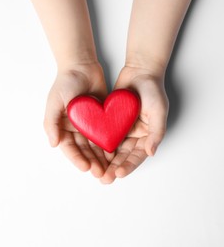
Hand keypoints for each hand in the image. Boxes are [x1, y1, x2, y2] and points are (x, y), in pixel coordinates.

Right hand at [44, 63, 113, 177]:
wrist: (82, 66)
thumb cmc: (65, 82)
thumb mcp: (54, 101)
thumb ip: (51, 122)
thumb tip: (53, 143)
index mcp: (62, 127)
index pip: (69, 148)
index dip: (77, 158)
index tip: (86, 167)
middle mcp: (75, 129)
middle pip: (84, 150)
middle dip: (92, 162)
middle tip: (101, 173)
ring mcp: (89, 125)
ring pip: (95, 146)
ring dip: (101, 158)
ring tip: (109, 169)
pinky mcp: (102, 120)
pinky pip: (106, 135)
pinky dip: (110, 145)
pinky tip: (116, 154)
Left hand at [100, 66, 168, 183]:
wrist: (139, 71)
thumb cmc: (153, 90)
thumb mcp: (158, 110)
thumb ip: (157, 132)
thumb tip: (151, 153)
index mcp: (147, 136)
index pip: (137, 156)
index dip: (128, 165)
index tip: (118, 174)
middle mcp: (134, 136)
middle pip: (123, 156)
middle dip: (113, 168)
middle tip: (104, 179)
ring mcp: (122, 129)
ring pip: (112, 149)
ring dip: (104, 161)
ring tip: (95, 172)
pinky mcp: (111, 121)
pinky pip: (103, 135)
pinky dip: (98, 145)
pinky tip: (90, 154)